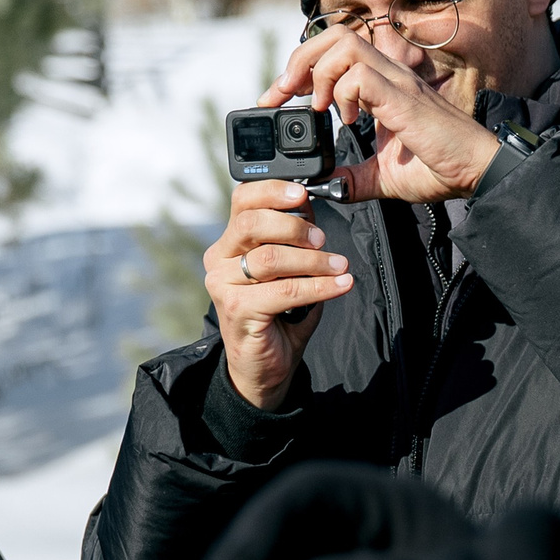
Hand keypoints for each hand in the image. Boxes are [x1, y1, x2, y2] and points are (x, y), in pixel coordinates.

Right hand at [203, 179, 352, 410]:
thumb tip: (311, 206)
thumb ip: (296, 239)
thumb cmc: (279, 317)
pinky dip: (318, 286)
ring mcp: (223, 286)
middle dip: (295, 226)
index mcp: (229, 244)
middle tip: (323, 241)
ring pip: (270, 257)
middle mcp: (219, 261)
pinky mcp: (237, 310)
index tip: (302, 194)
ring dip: (313, 261)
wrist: (266, 369)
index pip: (242, 201)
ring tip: (339, 266)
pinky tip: (340, 285)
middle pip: (252, 223)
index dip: (272, 191)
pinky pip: (284, 290)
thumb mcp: (290, 269)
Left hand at [261, 30, 502, 204]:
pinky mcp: (402, 98)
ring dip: (319, 73)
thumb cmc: (439, 169)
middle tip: (283, 95)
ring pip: (344, 44)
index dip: (299, 68)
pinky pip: (360, 76)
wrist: (476, 172)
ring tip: (318, 107)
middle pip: (333, 34)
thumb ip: (353, 178)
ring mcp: (396, 83)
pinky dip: (343, 94)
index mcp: (381, 87)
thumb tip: (327, 185)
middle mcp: (387, 75)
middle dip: (299, 60)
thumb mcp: (383, 176)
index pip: (333, 52)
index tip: (277, 98)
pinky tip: (348, 120)